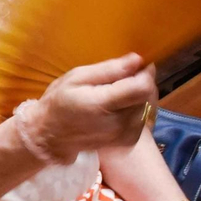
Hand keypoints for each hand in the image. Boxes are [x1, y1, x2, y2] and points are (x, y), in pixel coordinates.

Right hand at [28, 54, 158, 160]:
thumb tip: (137, 60)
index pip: (142, 87)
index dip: (144, 73)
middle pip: (147, 96)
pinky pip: (144, 118)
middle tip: (123, 78)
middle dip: (141, 82)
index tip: (136, 66)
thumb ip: (109, 69)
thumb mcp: (77, 77)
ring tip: (119, 93)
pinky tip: (121, 107)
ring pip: (148, 106)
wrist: (52, 135)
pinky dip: (137, 109)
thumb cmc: (60, 101)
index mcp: (103, 104)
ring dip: (139, 96)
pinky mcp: (128, 141)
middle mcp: (118, 123)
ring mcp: (124, 134)